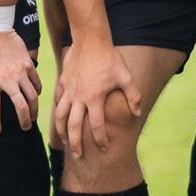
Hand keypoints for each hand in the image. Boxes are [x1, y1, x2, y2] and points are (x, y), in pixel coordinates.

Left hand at [0, 28, 41, 130]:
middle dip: (24, 121)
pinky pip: (37, 83)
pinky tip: (34, 96)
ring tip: (32, 116)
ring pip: (33, 97)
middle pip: (21, 107)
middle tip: (24, 128)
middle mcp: (7, 79)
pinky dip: (37, 92)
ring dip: (34, 109)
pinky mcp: (28, 64)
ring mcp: (20, 72)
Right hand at [51, 36, 142, 157]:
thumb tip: (137, 112)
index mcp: (95, 98)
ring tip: (66, 142)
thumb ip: (133, 96)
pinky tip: (60, 119)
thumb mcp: (126, 77)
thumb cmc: (109, 58)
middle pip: (73, 126)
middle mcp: (79, 97)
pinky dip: (58, 112)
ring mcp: (69, 90)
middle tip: (79, 155)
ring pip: (60, 115)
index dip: (100, 140)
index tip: (104, 148)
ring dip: (62, 131)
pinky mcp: (63, 82)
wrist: (90, 39)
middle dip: (76, 143)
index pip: (96, 126)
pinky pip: (58, 101)